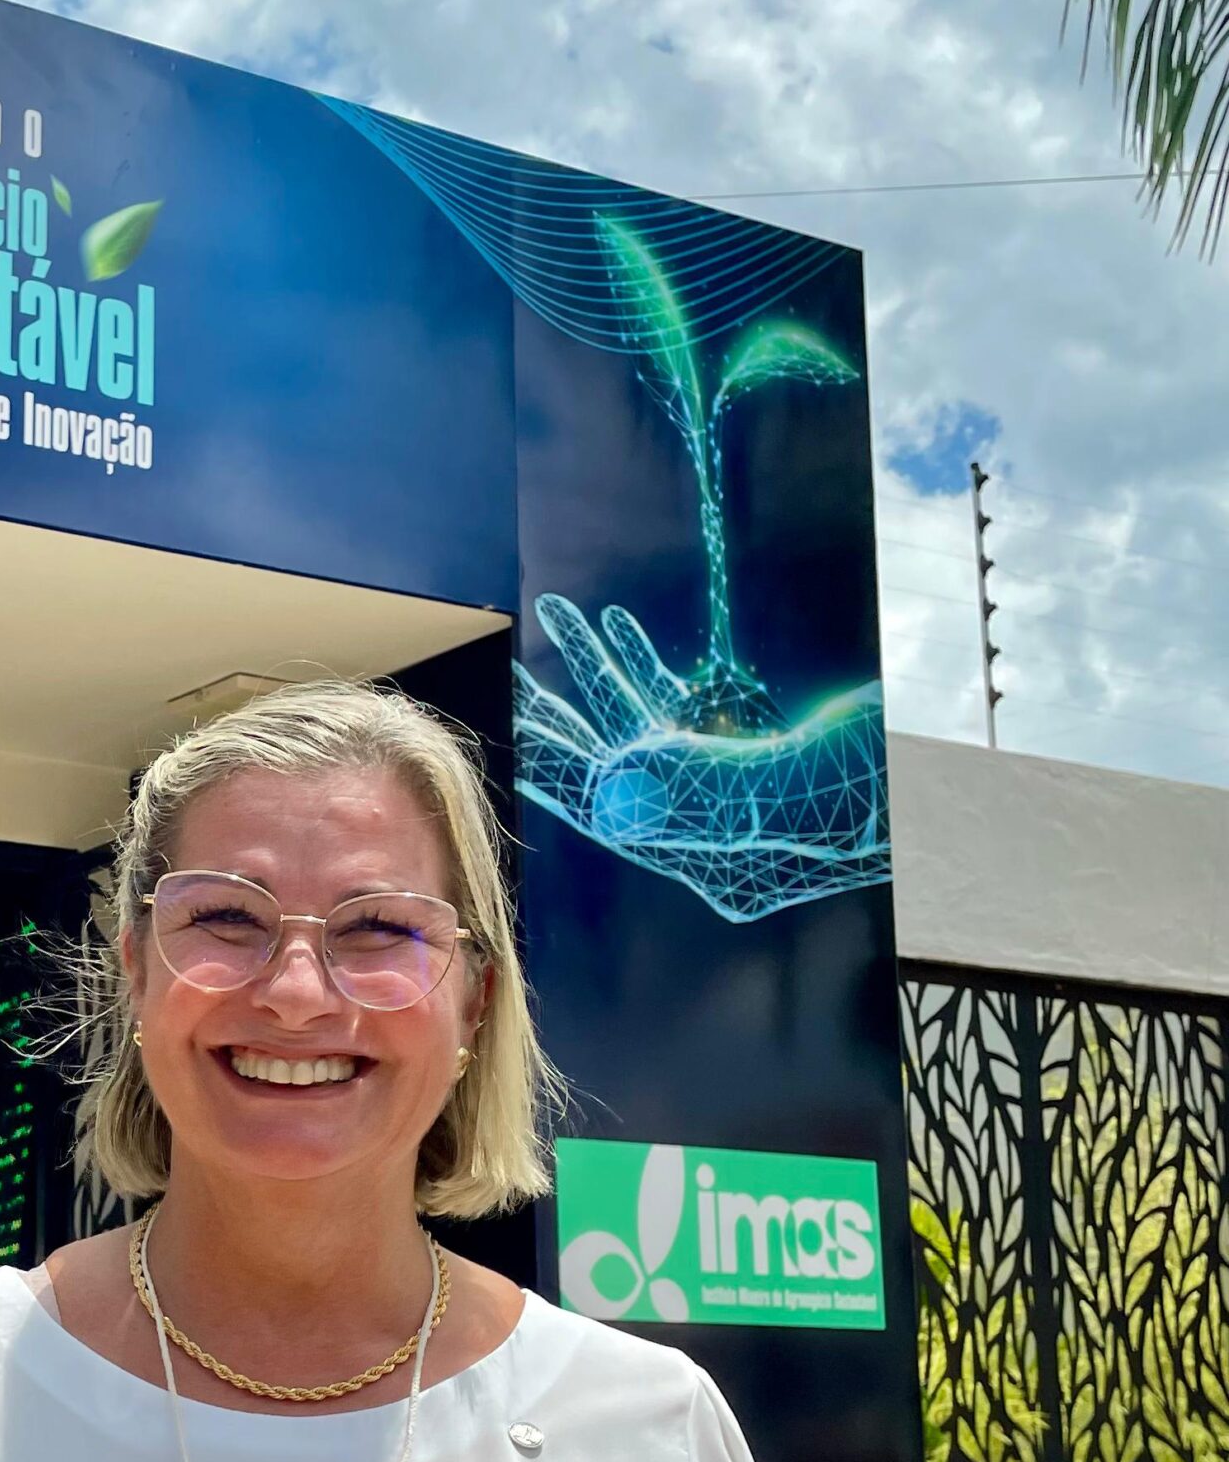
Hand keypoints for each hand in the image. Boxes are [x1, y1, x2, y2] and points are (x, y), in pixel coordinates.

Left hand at [513, 595, 888, 923]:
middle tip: (512, 666)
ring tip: (555, 609)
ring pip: (644, 716)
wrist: (949, 795)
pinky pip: (683, 700)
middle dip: (562, 711)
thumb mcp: (779, 789)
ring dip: (599, 663)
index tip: (517, 732)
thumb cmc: (873, 795)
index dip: (562, 770)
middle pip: (612, 762)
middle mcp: (706, 819)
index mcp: (709, 852)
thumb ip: (700, 782)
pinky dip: (649, 662)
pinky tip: (615, 621)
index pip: (617, 810)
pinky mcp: (747, 741)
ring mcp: (726, 778)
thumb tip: (617, 768)